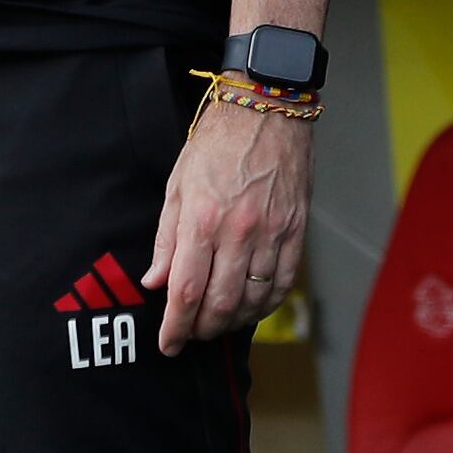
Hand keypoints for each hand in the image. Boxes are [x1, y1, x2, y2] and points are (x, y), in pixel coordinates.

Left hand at [146, 85, 313, 347]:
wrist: (268, 107)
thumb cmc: (217, 142)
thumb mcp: (178, 184)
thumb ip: (167, 237)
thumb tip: (155, 281)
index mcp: (202, 219)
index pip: (186, 292)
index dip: (175, 328)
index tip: (167, 345)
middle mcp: (239, 231)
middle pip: (220, 304)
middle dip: (202, 330)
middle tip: (192, 336)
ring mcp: (273, 231)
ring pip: (254, 299)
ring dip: (234, 322)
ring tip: (219, 324)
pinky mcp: (296, 228)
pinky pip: (285, 281)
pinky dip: (268, 304)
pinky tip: (254, 308)